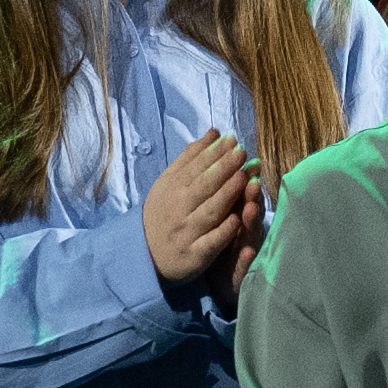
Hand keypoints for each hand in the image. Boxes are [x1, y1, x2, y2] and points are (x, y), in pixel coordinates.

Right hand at [140, 122, 268, 287]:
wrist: (143, 254)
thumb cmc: (164, 212)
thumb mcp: (169, 182)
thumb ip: (191, 158)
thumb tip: (214, 132)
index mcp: (173, 188)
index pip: (196, 168)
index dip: (214, 153)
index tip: (232, 140)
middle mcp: (179, 209)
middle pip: (204, 186)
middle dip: (223, 168)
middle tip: (241, 153)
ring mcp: (186, 232)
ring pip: (209, 211)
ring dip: (226, 194)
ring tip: (244, 177)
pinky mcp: (194, 255)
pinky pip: (210, 242)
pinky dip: (223, 231)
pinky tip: (238, 220)